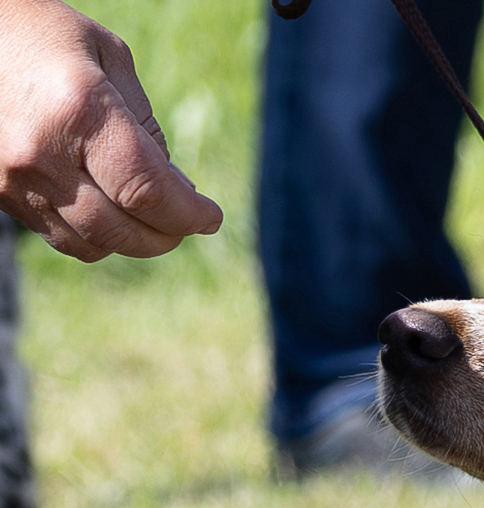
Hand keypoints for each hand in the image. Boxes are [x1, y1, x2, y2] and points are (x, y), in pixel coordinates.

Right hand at [0, 0, 222, 261]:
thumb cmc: (41, 34)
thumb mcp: (108, 58)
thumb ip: (146, 126)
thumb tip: (177, 187)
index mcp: (80, 111)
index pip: (148, 191)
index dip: (188, 214)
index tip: (210, 217)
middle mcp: (41, 153)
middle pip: (121, 231)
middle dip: (166, 235)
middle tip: (187, 222)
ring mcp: (12, 179)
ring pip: (91, 244)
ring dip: (132, 240)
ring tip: (152, 216)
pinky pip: (59, 236)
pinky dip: (96, 236)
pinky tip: (111, 211)